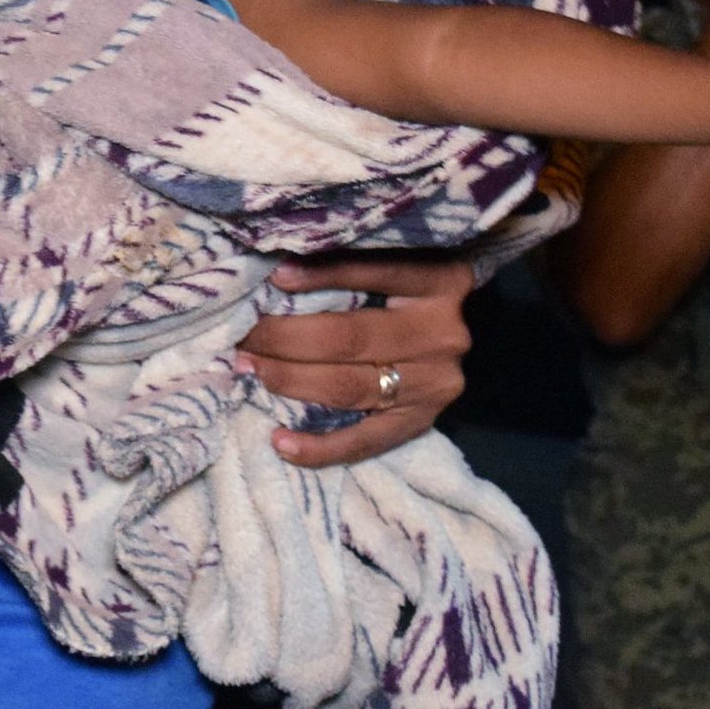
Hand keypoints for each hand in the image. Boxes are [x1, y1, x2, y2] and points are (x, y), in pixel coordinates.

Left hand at [234, 250, 473, 465]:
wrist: (467, 334)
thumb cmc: (417, 290)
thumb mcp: (404, 262)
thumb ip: (360, 261)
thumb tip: (281, 266)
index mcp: (440, 282)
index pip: (377, 273)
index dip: (323, 276)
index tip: (276, 277)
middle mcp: (441, 334)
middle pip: (350, 338)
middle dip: (284, 338)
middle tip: (242, 335)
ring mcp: (434, 383)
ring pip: (349, 388)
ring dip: (289, 381)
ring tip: (250, 370)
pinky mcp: (421, 421)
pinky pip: (364, 442)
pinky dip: (319, 446)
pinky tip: (281, 441)